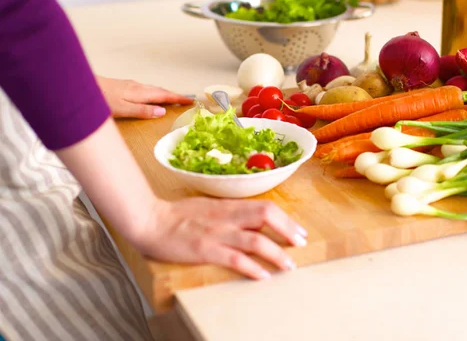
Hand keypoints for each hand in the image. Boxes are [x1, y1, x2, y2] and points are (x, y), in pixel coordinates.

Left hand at [97, 75, 193, 118]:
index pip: (164, 95)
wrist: (79, 86)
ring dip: (163, 93)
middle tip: (186, 101)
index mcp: (140, 93)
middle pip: (160, 90)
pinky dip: (153, 93)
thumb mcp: (122, 110)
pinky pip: (144, 89)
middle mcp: (137, 87)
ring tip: (171, 99)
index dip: (178, 98)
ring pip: (152, 89)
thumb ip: (142, 111)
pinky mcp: (122, 86)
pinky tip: (149, 97)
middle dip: (174, 95)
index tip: (191, 101)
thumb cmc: (99, 100)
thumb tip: (162, 111)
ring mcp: (129, 85)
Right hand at [137, 197, 307, 279]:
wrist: (150, 220)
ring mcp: (217, 233)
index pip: (265, 207)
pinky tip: (263, 276)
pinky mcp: (205, 250)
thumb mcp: (209, 207)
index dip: (286, 219)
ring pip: (255, 240)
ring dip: (276, 253)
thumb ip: (230, 213)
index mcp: (228, 206)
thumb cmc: (177, 216)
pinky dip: (252, 268)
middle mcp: (227, 217)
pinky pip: (235, 259)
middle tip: (301, 243)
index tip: (299, 231)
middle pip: (267, 216)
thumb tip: (253, 220)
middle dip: (288, 230)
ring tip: (289, 265)